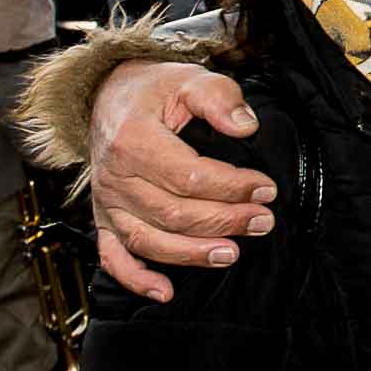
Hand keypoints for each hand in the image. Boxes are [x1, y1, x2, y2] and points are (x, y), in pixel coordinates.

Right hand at [89, 59, 276, 302]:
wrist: (110, 97)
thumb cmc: (153, 91)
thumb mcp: (189, 78)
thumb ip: (219, 97)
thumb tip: (246, 127)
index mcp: (134, 140)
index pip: (189, 176)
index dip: (232, 187)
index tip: (265, 189)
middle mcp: (115, 177)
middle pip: (174, 213)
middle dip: (224, 221)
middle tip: (262, 221)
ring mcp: (108, 202)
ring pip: (149, 240)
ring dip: (193, 253)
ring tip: (232, 253)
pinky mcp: (104, 219)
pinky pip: (114, 257)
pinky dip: (137, 280)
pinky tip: (166, 292)